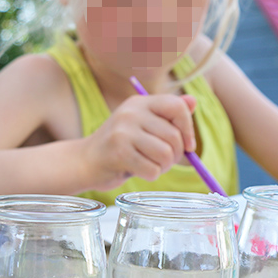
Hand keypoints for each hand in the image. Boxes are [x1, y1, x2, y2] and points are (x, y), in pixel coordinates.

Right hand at [82, 94, 196, 190]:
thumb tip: (194, 102)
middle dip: (174, 155)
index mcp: (139, 103)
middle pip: (174, 136)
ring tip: (149, 165)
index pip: (177, 106)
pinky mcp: (118, 152)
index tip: (187, 145)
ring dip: (163, 167)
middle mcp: (131, 113)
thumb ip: (167, 115)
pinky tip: (138, 171)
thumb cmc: (119, 146)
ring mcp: (123, 131)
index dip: (188, 128)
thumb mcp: (142, 125)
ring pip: (165, 154)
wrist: (84, 161)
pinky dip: (150, 175)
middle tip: (162, 161)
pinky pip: (152, 170)